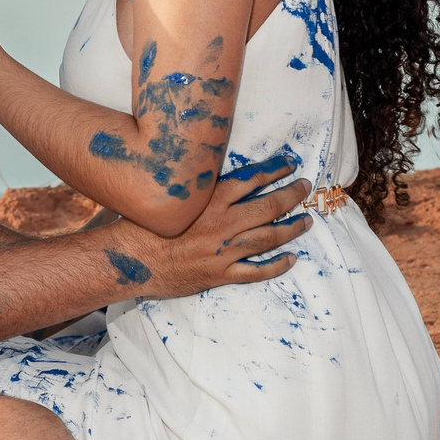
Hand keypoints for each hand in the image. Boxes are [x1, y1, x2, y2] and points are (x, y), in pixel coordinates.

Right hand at [103, 173, 312, 297]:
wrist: (132, 260)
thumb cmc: (146, 225)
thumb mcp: (174, 197)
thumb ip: (199, 189)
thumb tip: (219, 176)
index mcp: (211, 199)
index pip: (252, 179)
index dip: (274, 170)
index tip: (289, 165)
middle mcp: (223, 223)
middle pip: (269, 206)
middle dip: (292, 195)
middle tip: (305, 187)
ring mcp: (224, 250)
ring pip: (269, 237)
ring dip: (292, 229)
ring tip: (306, 221)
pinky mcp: (221, 274)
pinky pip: (257, 271)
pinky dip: (277, 265)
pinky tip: (290, 259)